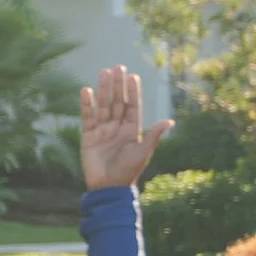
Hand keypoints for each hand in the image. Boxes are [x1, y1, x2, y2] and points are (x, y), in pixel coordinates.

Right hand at [78, 63, 169, 190]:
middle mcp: (117, 127)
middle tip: (117, 67)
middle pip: (117, 102)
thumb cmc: (128, 172)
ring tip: (104, 73)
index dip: (132, 91)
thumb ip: (154, 135)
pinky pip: (87, 117)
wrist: (108, 188)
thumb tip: (170, 121)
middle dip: (117, 85)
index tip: (133, 76)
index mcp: (132, 130)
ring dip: (103, 89)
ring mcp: (102, 130)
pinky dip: (86, 104)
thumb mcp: (142, 152)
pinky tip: (86, 91)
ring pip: (103, 105)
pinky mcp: (88, 136)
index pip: (132, 106)